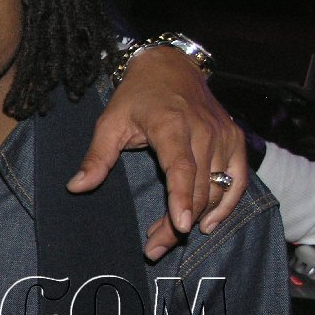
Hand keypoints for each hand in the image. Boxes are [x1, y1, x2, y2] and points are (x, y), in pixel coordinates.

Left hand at [68, 45, 246, 260]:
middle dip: (177, 224)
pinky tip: (208, 224)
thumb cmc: (137, 96)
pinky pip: (238, 179)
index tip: (181, 226)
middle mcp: (203, 131)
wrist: (171, 66)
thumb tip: (76, 187)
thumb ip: (96, 157)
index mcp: (171, 125)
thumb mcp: (110, 121)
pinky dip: (227, 204)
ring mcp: (223, 135)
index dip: (181, 198)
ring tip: (168, 238)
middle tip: (154, 248)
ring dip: (196, 219)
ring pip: (216, 189)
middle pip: (197, 187)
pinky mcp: (234, 140)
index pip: (181, 168)